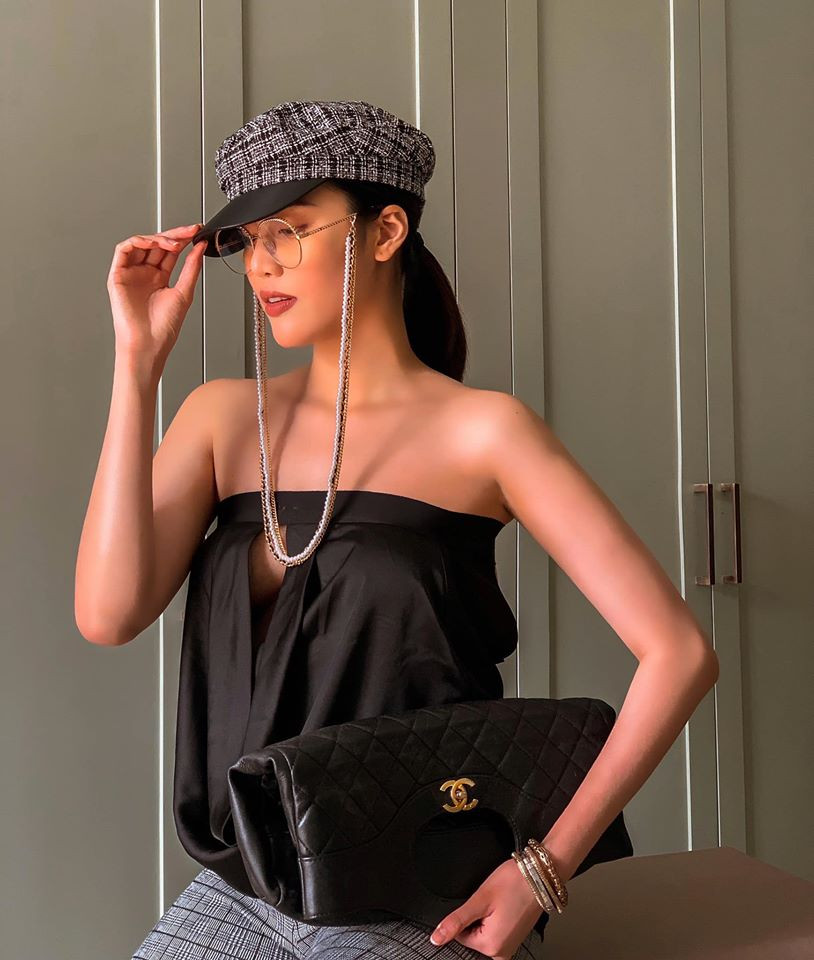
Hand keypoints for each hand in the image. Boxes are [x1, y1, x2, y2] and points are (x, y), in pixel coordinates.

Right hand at [107, 222, 206, 364]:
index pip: (170, 252)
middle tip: (190, 231)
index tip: (197, 231)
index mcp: (159, 278)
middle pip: (157, 245)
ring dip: (158, 238)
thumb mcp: (184, 292)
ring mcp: (131, 273)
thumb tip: (199, 248)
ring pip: (141, 244)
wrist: (148, 343)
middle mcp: (145, 273)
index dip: (183, 239)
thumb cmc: (163, 327)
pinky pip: (124, 250)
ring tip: (175, 242)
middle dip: (174, 235)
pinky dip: (137, 242)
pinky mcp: (118, 275)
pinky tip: (152, 243)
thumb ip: (191, 268)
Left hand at [428, 857, 544, 958]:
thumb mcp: (480, 899)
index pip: (461, 936)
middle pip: (473, 937)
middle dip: (476, 917)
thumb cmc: (514, 883)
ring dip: (486, 917)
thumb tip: (436, 938)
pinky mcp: (515, 937)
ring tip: (499, 903)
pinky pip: (496, 932)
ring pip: (484, 933)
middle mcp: (502, 952)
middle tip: (491, 901)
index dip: (465, 915)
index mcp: (492, 947)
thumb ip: (456, 921)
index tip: (478, 902)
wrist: (540, 874)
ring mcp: (511, 946)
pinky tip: (504, 905)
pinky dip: (495, 918)